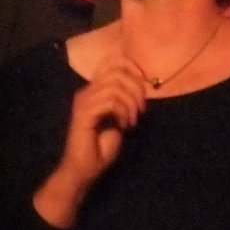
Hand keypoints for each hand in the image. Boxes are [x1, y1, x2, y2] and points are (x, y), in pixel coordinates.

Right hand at [34, 55, 145, 227]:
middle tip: (141, 110)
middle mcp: (87, 91)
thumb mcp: (121, 117)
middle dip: (137, 88)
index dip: (132, 66)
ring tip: (132, 121)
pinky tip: (124, 126)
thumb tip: (141, 86)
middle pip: (117, 71)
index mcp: (95, 90)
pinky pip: (109, 101)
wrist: (86, 168)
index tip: (145, 84)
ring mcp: (83, 102)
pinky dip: (123, 112)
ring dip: (131, 104)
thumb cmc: (102, 145)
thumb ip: (126, 100)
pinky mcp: (84, 114)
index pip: (112, 61)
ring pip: (115, 86)